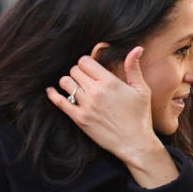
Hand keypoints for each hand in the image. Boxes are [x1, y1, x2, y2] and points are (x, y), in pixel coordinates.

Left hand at [46, 47, 178, 186]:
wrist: (135, 144)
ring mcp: (86, 105)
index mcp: (109, 81)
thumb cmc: (140, 117)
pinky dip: (53, 94)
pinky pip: (60, 102)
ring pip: (66, 83)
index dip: (85, 63)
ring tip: (74, 87)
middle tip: (83, 79)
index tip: (89, 69)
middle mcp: (96, 91)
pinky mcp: (79, 119)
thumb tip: (137, 48)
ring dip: (68, 82)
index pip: (85, 61)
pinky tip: (51, 91)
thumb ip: (133, 68)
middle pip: (74, 70)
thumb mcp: (141, 90)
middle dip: (78, 72)